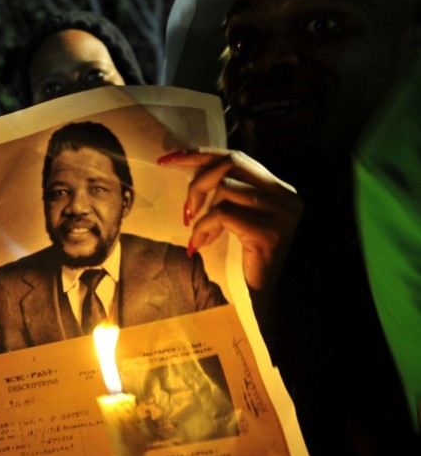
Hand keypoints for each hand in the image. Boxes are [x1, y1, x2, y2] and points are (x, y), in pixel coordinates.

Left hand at [159, 149, 301, 316]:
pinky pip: (223, 214)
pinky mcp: (269, 232)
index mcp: (280, 190)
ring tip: (198, 236)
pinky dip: (204, 227)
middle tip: (185, 211)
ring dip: (201, 213)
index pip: (238, 157)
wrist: (258, 301)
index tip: (169, 158)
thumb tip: (189, 168)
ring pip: (225, 188)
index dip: (202, 154)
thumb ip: (225, 195)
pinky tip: (200, 245)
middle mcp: (286, 197)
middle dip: (199, 182)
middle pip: (232, 163)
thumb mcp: (233, 220)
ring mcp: (281, 213)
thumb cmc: (241, 262)